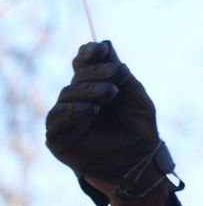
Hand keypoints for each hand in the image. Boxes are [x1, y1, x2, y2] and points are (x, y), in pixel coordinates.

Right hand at [46, 40, 180, 205]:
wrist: (140, 160)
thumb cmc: (140, 129)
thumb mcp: (137, 98)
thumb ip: (123, 76)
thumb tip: (105, 45)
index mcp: (96, 87)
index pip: (84, 64)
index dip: (89, 54)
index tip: (99, 48)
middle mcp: (78, 99)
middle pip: (78, 76)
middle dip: (97, 72)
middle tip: (116, 75)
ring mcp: (67, 117)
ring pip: (67, 93)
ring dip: (88, 90)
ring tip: (110, 93)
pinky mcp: (59, 136)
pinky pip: (58, 118)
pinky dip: (74, 110)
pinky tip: (91, 109)